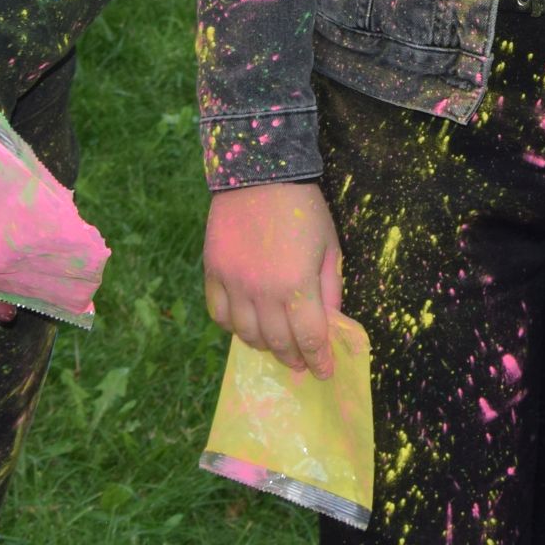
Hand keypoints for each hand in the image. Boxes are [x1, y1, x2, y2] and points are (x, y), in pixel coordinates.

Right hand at [204, 182, 343, 377]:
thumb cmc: (302, 207)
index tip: (324, 372)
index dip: (318, 360)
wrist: (259, 172)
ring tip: (276, 344)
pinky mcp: (213, 272)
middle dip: (294, 357)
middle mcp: (262, 292)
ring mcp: (234, 284)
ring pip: (246, 335)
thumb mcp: (330, 245)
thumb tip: (332, 324)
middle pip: (278, 343)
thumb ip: (331, 288)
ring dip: (264, 345)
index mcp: (297, 286)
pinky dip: (233, 327)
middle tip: (302, 363)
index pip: (309, 338)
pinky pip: (219, 315)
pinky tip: (246, 325)